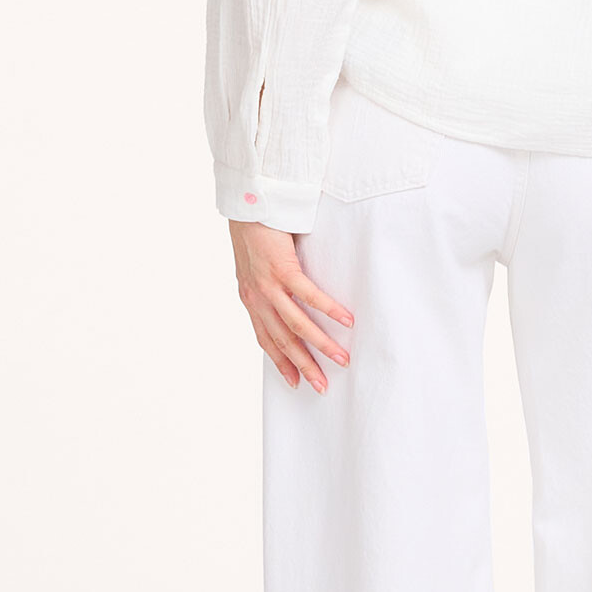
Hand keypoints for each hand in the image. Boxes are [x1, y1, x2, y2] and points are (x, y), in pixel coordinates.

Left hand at [230, 221, 352, 392]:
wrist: (245, 205)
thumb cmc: (254, 231)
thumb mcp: (254, 266)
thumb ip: (269, 286)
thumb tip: (288, 300)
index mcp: (251, 299)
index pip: (267, 339)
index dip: (281, 362)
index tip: (296, 382)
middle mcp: (257, 297)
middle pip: (283, 340)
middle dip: (304, 365)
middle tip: (323, 386)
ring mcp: (269, 285)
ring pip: (297, 324)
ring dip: (321, 345)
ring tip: (341, 359)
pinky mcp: (282, 269)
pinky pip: (309, 296)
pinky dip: (329, 310)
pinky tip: (346, 321)